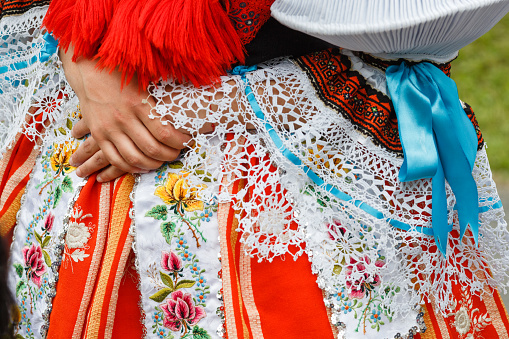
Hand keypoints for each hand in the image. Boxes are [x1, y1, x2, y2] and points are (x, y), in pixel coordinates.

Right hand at [61, 46, 191, 180]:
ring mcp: (109, 128)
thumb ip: (166, 89)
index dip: (180, 142)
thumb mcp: (146, 77)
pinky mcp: (98, 135)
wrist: (88, 70)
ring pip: (133, 157)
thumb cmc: (123, 72)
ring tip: (160, 160)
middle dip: (168, 155)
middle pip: (151, 148)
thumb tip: (200, 90)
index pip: (164, 132)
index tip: (187, 141)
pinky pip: (115, 158)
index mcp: (138, 102)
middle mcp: (123, 118)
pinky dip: (130, 167)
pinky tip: (141, 165)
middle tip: (177, 153)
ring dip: (151, 164)